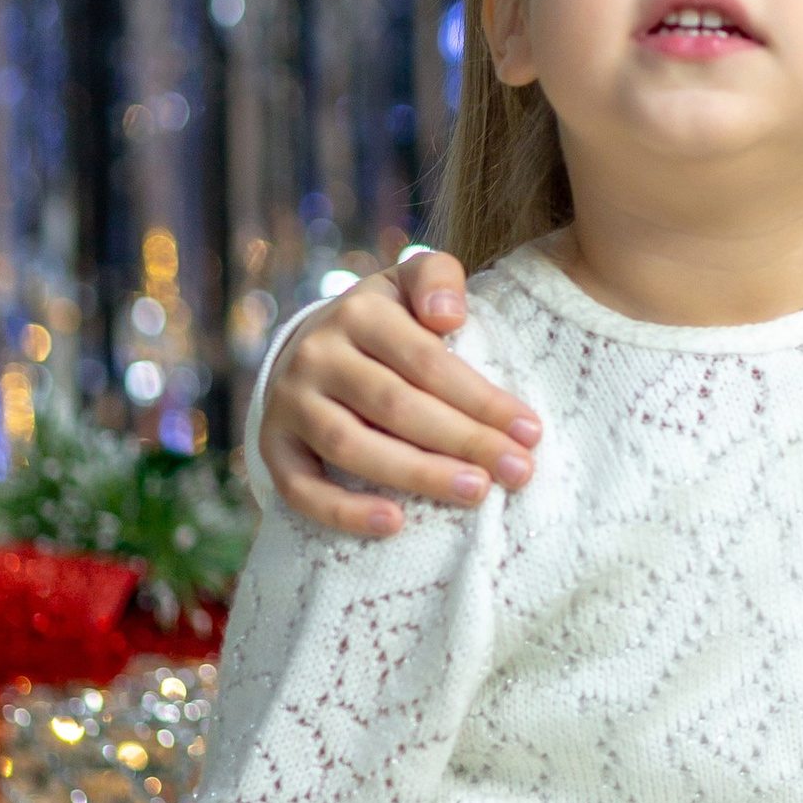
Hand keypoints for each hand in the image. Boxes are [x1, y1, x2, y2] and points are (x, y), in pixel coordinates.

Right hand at [261, 254, 539, 537]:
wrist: (309, 345)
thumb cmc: (386, 321)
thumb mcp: (411, 282)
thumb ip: (438, 278)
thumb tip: (448, 315)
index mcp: (360, 312)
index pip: (428, 362)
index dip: (481, 399)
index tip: (530, 431)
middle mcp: (317, 355)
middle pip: (396, 406)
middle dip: (463, 441)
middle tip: (517, 470)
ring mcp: (290, 403)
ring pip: (351, 447)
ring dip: (417, 475)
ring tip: (475, 492)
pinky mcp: (272, 447)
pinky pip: (301, 489)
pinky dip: (344, 512)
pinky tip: (395, 524)